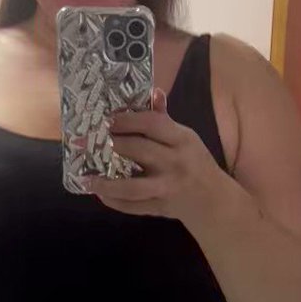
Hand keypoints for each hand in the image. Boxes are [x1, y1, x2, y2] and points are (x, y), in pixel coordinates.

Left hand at [83, 90, 227, 224]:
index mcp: (182, 140)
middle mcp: (175, 163)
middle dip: (113, 145)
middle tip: (90, 142)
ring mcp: (167, 189)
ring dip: (107, 183)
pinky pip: (133, 207)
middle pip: (140, 151)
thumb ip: (164, 119)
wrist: (213, 200)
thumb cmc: (195, 163)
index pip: (153, 124)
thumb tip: (154, 93)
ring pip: (133, 187)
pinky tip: (100, 194)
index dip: (128, 120)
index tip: (107, 119)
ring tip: (87, 178)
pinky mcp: (160, 208)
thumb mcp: (185, 139)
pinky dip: (115, 202)